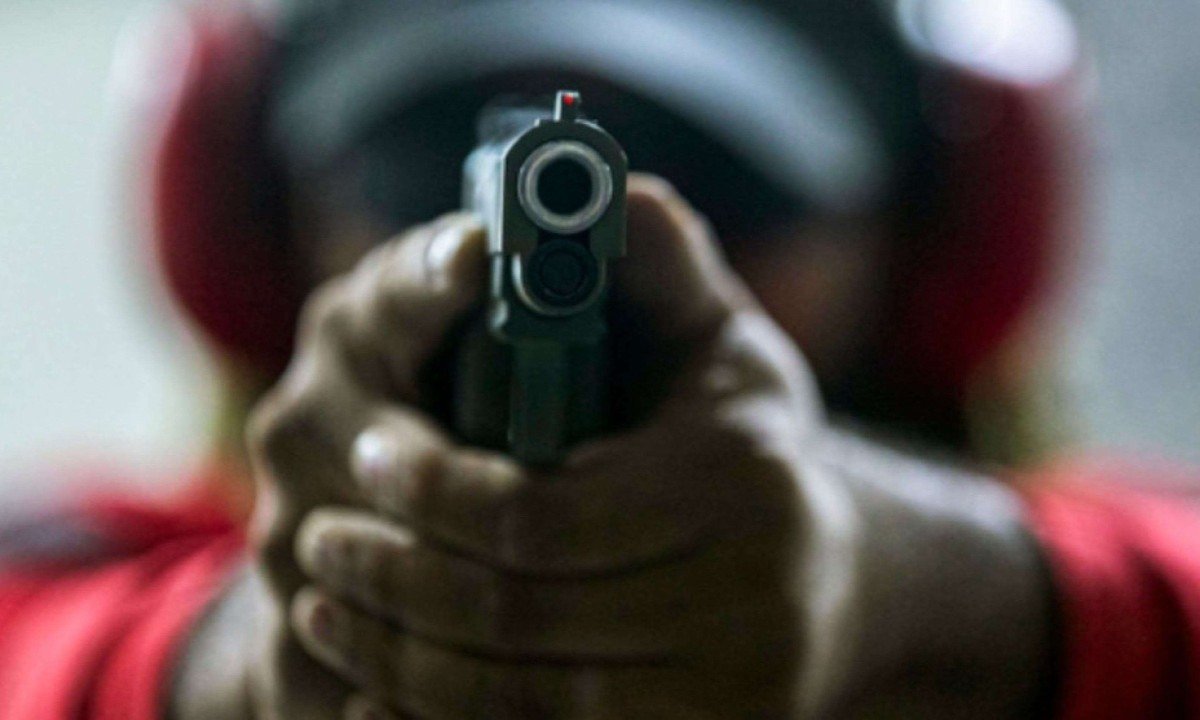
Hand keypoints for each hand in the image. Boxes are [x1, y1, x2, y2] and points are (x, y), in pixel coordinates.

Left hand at [237, 175, 1053, 718]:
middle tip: (320, 535)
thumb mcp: (721, 344)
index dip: (433, 491)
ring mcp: (723, 696)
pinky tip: (381, 685)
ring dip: (396, 654)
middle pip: (512, 613)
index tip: (372, 453)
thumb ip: (659, 264)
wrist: (836, 584)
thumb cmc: (751, 446)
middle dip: (394, 578)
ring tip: (327, 602)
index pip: (535, 511)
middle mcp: (747, 603)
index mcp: (740, 483)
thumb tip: (600, 188)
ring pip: (510, 698)